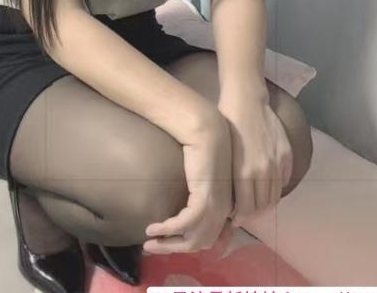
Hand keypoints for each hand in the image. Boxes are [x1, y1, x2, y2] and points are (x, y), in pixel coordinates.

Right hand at [143, 112, 232, 253]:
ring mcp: (217, 205)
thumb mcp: (202, 178)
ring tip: (149, 242)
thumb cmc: (201, 148)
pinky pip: (185, 223)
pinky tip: (152, 228)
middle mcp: (225, 210)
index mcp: (227, 206)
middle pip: (200, 243)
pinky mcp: (205, 197)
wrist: (204, 128)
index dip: (187, 245)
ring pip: (193, 238)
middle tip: (152, 248)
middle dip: (174, 249)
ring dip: (168, 244)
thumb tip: (185, 212)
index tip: (167, 245)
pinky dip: (168, 229)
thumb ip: (199, 194)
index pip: (209, 238)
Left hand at [219, 98, 292, 225]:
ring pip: (275, 196)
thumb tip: (231, 202)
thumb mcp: (223, 156)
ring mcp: (277, 163)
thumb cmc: (227, 126)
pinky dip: (276, 188)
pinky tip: (267, 185)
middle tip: (245, 212)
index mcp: (243, 173)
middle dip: (253, 213)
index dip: (241, 218)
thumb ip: (229, 181)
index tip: (235, 218)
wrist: (245, 101)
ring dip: (266, 203)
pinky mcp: (287, 154)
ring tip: (256, 202)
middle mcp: (263, 171)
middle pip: (262, 206)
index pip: (247, 209)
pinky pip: (284, 180)